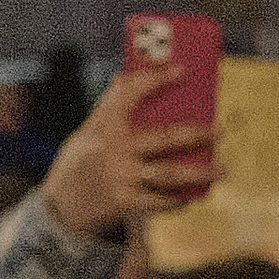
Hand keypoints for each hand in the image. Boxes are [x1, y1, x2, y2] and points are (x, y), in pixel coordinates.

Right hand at [41, 69, 219, 240]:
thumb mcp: (87, 134)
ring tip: (221, 170)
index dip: (155, 77)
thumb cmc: (80, 164)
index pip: (128, 92)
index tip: (181, 69)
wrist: (57, 209)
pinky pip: (161, 200)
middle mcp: (113, 148)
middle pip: (164, 136)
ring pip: (170, 172)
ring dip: (200, 172)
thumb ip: (111, 114)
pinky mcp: (124, 202)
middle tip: (219, 130)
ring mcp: (120, 176)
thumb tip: (142, 87)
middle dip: (196, 133)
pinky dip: (179, 198)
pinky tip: (191, 195)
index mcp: (102, 125)